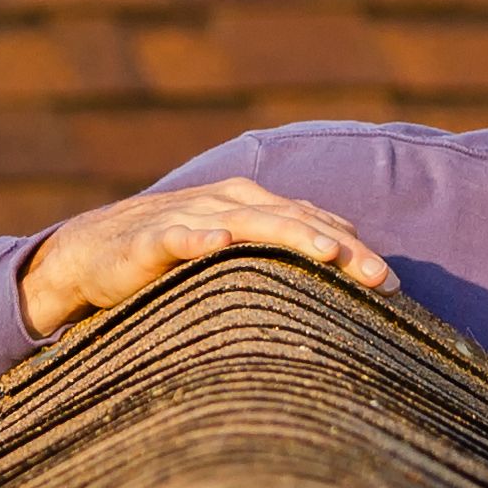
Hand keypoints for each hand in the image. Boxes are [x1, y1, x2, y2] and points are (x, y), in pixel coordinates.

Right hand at [15, 178, 397, 336]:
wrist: (91, 254)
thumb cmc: (174, 256)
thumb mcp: (234, 253)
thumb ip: (279, 253)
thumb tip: (342, 267)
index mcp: (254, 205)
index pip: (315, 222)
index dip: (355, 250)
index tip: (395, 286)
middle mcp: (229, 202)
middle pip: (295, 219)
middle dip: (340, 245)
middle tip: (379, 276)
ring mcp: (190, 216)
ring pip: (248, 221)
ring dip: (289, 233)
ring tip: (326, 252)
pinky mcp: (148, 238)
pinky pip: (175, 236)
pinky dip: (196, 237)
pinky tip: (216, 243)